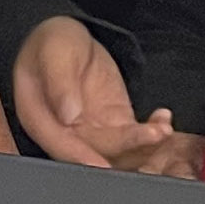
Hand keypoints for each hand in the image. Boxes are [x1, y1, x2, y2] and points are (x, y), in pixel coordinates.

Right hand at [11, 17, 204, 176]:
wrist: (68, 38)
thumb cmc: (52, 43)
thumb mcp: (53, 53)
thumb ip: (59, 83)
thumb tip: (67, 115)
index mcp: (41, 120)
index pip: (62, 147)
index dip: (83, 158)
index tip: (104, 165)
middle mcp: (66, 133)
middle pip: (97, 153)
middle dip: (127, 148)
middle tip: (152, 136)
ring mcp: (93, 131)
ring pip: (120, 151)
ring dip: (144, 146)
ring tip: (163, 130)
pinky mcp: (114, 125)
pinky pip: (135, 138)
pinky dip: (151, 134)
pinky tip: (163, 121)